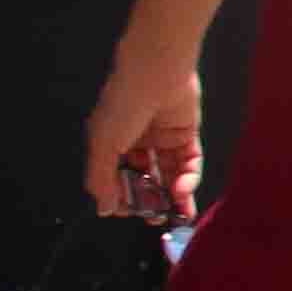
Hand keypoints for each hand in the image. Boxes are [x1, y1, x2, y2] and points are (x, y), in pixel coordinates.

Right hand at [84, 54, 201, 220]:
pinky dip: (187, 178)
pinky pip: (188, 162)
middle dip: (150, 200)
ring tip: (176, 214)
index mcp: (111, 144)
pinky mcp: (186, 134)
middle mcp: (136, 143)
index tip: (126, 213)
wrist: (156, 71)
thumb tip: (104, 209)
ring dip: (173, 195)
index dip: (122, 197)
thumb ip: (102, 179)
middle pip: (144, 178)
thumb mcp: (103, 145)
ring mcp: (163, 139)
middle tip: (154, 219)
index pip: (116, 178)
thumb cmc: (123, 106)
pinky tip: (182, 190)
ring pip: (169, 174)